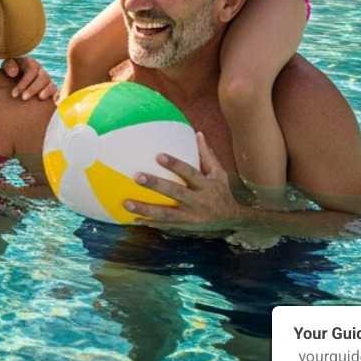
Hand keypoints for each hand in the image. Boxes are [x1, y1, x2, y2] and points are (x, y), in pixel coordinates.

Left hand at [1, 56, 57, 100]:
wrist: (15, 75)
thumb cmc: (11, 70)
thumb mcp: (7, 65)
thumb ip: (9, 66)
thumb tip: (14, 73)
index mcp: (31, 62)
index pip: (31, 70)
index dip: (24, 82)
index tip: (14, 94)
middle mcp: (40, 70)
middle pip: (43, 77)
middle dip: (33, 88)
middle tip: (24, 98)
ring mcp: (46, 79)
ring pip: (51, 84)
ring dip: (46, 91)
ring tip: (40, 98)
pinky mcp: (50, 87)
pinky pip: (56, 90)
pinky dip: (56, 94)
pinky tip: (54, 100)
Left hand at [124, 132, 242, 228]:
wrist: (233, 220)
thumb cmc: (222, 191)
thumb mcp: (219, 173)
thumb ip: (206, 155)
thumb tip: (197, 134)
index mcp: (206, 186)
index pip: (190, 172)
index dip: (175, 164)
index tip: (158, 155)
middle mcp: (199, 201)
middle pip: (176, 193)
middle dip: (156, 185)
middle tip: (137, 176)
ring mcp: (191, 217)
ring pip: (166, 214)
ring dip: (146, 209)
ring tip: (126, 203)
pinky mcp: (185, 227)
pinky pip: (165, 226)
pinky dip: (150, 223)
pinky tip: (133, 219)